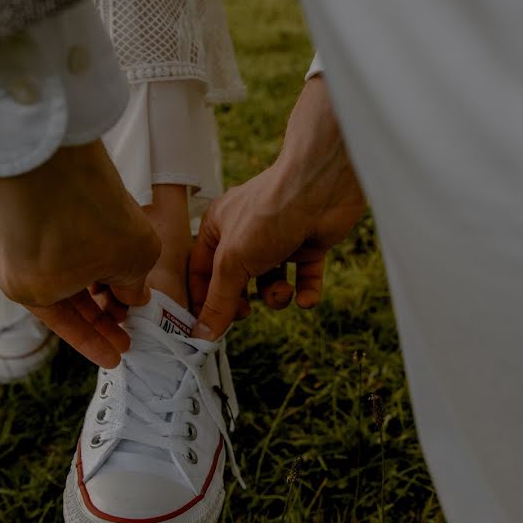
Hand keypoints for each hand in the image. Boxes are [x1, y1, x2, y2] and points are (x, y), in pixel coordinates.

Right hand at [0, 140, 160, 367]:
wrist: (51, 148)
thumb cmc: (89, 214)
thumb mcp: (134, 256)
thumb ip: (135, 281)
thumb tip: (133, 294)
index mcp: (35, 293)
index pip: (73, 328)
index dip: (100, 342)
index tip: (120, 355)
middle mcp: (18, 269)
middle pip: (67, 299)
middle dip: (102, 310)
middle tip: (130, 322)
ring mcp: (22, 237)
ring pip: (66, 269)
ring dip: (98, 278)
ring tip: (130, 285)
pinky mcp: (30, 206)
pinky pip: (62, 242)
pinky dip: (87, 252)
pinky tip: (114, 250)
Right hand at [189, 77, 365, 338]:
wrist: (322, 187)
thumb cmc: (269, 214)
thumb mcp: (233, 262)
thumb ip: (218, 301)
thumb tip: (202, 335)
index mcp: (218, 227)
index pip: (201, 270)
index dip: (203, 299)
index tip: (207, 328)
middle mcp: (247, 233)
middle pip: (237, 280)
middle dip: (242, 300)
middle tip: (246, 314)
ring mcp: (280, 239)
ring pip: (271, 282)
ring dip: (276, 296)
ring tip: (283, 291)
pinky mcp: (309, 245)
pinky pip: (305, 279)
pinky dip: (306, 292)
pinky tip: (305, 298)